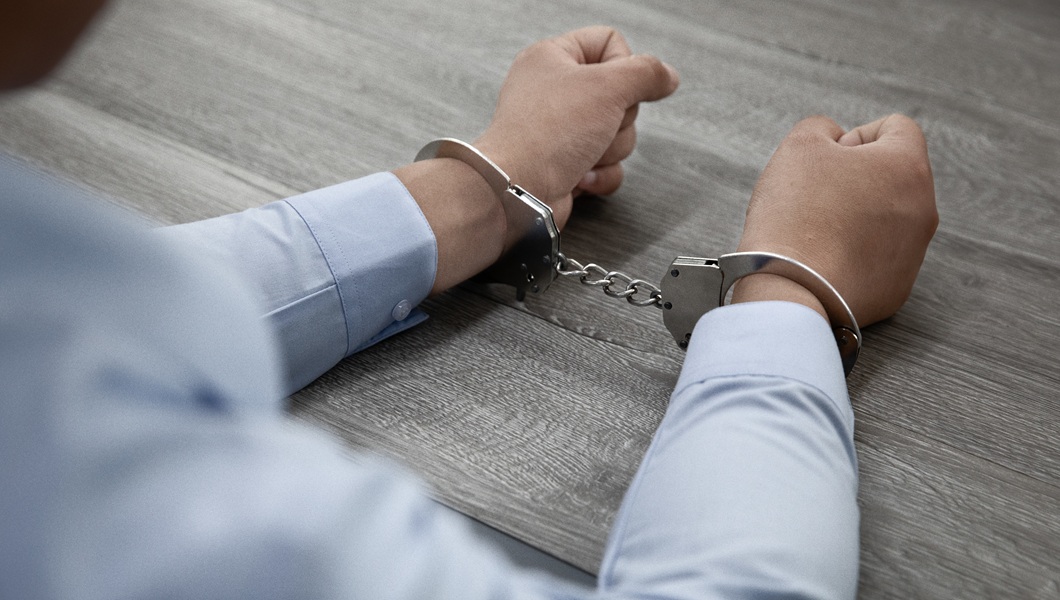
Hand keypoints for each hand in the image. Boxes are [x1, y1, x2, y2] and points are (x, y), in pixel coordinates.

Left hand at [395, 27, 678, 294]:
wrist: (519, 192)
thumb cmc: (545, 136)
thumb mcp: (608, 87)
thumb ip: (647, 73)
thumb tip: (666, 75)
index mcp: (552, 58)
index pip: (609, 42)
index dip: (624, 65)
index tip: (615, 86)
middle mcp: (554, 91)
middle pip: (621, 95)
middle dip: (618, 120)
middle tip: (596, 125)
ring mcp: (560, 131)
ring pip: (618, 133)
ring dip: (609, 150)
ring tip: (582, 154)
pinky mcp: (566, 164)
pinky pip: (607, 165)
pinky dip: (601, 174)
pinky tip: (580, 176)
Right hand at [732, 115, 937, 326]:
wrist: (790, 290)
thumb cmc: (795, 215)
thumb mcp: (799, 146)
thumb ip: (822, 128)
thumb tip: (837, 140)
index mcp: (908, 167)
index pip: (896, 128)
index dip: (855, 136)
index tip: (827, 160)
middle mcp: (924, 210)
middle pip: (892, 177)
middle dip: (856, 179)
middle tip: (815, 196)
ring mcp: (914, 254)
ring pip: (886, 219)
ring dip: (855, 217)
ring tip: (815, 232)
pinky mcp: (897, 289)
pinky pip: (877, 259)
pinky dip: (853, 255)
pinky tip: (822, 261)